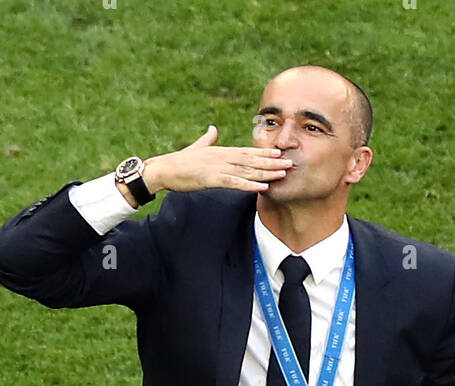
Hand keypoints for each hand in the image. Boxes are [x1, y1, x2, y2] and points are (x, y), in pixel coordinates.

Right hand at [143, 126, 292, 194]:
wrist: (163, 169)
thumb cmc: (178, 162)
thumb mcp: (196, 148)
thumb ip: (207, 139)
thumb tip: (212, 129)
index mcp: (220, 151)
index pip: (247, 151)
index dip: (265, 152)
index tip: (280, 152)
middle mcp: (223, 156)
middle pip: (252, 159)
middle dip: (272, 162)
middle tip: (291, 163)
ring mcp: (218, 167)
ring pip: (248, 170)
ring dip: (267, 172)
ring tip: (283, 173)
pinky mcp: (212, 179)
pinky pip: (235, 182)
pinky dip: (249, 184)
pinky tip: (262, 187)